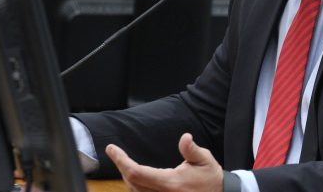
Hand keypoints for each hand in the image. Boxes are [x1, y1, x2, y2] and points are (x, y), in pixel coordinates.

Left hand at [106, 133, 222, 191]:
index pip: (137, 172)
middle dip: (121, 166)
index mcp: (170, 183)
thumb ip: (191, 149)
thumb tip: (185, 137)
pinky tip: (134, 176)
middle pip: (131, 182)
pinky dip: (134, 185)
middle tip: (116, 152)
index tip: (112, 149)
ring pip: (134, 191)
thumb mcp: (204, 159)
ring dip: (127, 177)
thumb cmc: (210, 177)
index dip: (121, 160)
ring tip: (123, 162)